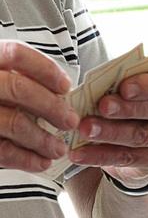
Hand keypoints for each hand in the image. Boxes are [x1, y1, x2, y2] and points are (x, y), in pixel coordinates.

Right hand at [0, 41, 78, 173]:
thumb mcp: (0, 77)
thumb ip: (22, 79)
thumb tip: (61, 95)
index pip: (16, 55)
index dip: (45, 70)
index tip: (66, 86)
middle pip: (18, 89)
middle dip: (51, 107)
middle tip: (71, 122)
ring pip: (12, 122)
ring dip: (41, 139)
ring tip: (59, 149)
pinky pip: (0, 149)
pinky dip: (24, 158)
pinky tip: (41, 162)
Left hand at [70, 69, 147, 184]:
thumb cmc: (145, 96)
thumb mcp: (146, 84)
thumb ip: (131, 83)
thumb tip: (100, 87)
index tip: (124, 87)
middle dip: (129, 109)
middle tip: (102, 106)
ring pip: (144, 136)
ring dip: (111, 133)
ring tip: (85, 129)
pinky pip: (129, 158)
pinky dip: (101, 156)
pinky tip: (80, 154)